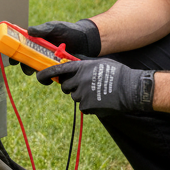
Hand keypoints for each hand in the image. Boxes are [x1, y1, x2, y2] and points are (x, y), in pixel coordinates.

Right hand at [9, 19, 101, 74]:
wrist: (87, 40)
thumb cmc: (70, 31)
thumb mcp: (56, 28)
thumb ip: (43, 30)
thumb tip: (29, 31)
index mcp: (37, 42)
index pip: (22, 48)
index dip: (15, 55)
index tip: (13, 60)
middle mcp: (41, 53)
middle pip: (27, 63)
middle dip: (26, 68)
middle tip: (29, 70)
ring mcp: (49, 62)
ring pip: (39, 72)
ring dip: (39, 74)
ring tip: (45, 72)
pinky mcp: (58, 70)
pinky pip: (51, 77)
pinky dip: (52, 78)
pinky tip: (56, 76)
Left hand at [35, 58, 154, 115]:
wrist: (130, 89)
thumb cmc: (116, 73)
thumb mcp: (98, 62)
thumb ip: (83, 63)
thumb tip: (70, 63)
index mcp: (81, 67)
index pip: (57, 70)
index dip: (46, 74)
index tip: (39, 77)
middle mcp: (79, 80)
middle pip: (65, 86)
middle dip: (71, 86)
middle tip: (85, 84)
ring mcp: (82, 94)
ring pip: (74, 96)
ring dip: (82, 95)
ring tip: (98, 91)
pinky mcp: (87, 106)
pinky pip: (83, 106)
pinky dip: (89, 104)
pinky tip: (101, 100)